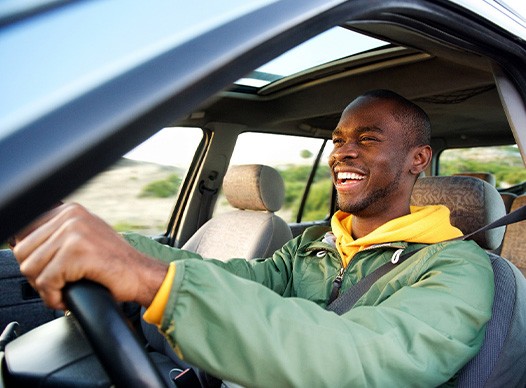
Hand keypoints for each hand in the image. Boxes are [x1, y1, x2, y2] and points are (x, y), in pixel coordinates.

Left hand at [13, 203, 167, 309]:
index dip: (33, 259)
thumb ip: (57, 235)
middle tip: (56, 286)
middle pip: (23, 252)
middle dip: (36, 275)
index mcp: (69, 210)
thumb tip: (19, 242)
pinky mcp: (76, 252)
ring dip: (44, 288)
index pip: (24, 233)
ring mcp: (73, 232)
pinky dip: (53, 297)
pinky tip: (67, 298)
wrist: (142, 275)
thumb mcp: (85, 238)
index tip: (48, 272)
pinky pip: (46, 281)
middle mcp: (70, 216)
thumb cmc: (114, 263)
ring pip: (30, 268)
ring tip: (63, 291)